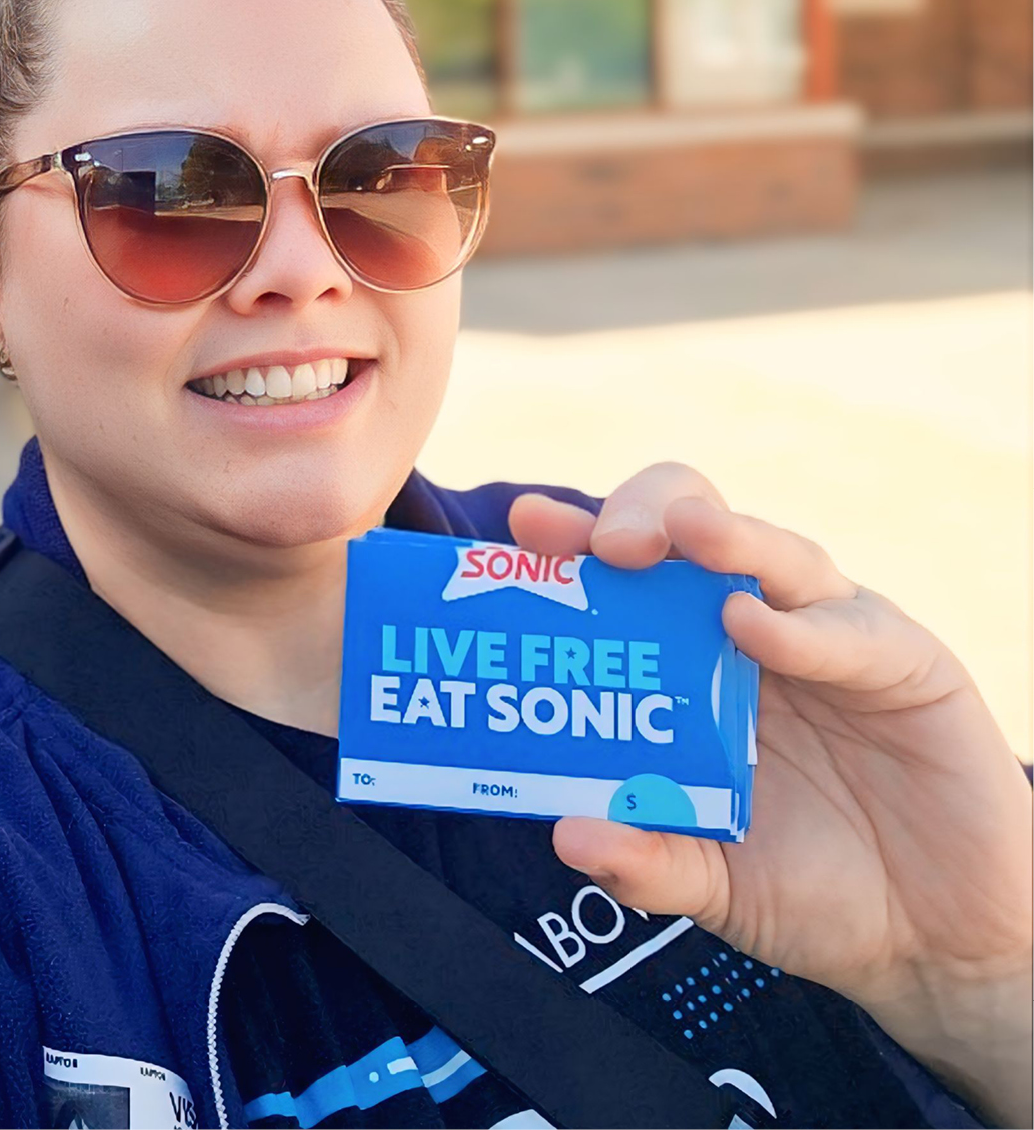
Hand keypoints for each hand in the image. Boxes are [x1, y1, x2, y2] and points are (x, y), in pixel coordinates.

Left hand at [511, 465, 1032, 1126]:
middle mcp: (748, 624)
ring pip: (774, 552)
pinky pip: (849, 627)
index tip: (523, 528)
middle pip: (690, 525)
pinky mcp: (904, 660)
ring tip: (684, 536)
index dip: (574, 540)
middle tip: (605, 545)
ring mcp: (827, 631)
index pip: (623, 573)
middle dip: (640, 514)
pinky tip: (754, 626)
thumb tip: (568, 836)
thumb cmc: (806, 886)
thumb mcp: (712, 882)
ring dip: (726, 536)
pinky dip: (802, 626)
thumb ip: (647, 863)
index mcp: (685, 656)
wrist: (931, 940)